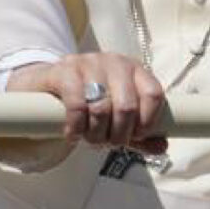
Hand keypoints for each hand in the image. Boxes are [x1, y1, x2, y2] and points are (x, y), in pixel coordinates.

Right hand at [6, 52, 167, 153]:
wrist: (47, 84)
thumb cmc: (89, 101)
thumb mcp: (117, 116)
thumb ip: (140, 134)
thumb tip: (162, 146)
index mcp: (135, 70)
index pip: (154, 94)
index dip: (148, 122)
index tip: (135, 136)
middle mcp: (115, 62)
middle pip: (127, 106)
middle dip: (119, 135)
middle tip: (109, 142)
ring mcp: (89, 63)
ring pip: (101, 107)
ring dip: (96, 134)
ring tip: (90, 139)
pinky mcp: (64, 70)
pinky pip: (76, 104)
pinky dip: (76, 127)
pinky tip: (73, 134)